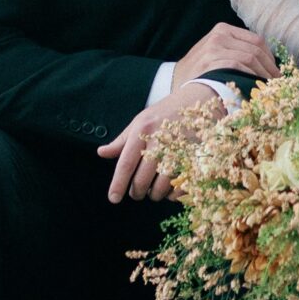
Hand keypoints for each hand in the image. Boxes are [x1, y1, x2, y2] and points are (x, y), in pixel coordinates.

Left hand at [98, 87, 219, 202]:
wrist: (197, 100)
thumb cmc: (164, 114)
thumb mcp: (140, 122)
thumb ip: (121, 141)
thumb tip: (101, 152)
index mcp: (142, 132)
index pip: (126, 164)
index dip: (118, 184)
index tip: (113, 198)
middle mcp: (160, 141)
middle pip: (142, 180)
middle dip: (137, 192)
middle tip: (137, 192)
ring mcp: (179, 151)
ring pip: (161, 187)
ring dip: (155, 194)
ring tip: (153, 189)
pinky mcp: (195, 158)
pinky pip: (180, 187)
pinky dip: (173, 194)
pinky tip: (170, 188)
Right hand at [172, 22, 277, 88]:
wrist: (172, 81)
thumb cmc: (199, 71)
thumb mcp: (215, 52)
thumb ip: (236, 50)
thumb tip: (267, 63)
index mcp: (223, 29)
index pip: (256, 41)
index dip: (271, 58)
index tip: (276, 73)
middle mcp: (219, 35)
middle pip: (256, 49)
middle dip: (270, 68)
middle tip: (277, 83)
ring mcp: (214, 48)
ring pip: (250, 58)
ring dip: (263, 74)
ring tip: (269, 88)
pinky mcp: (211, 62)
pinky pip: (239, 67)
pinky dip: (251, 77)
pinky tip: (255, 87)